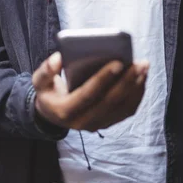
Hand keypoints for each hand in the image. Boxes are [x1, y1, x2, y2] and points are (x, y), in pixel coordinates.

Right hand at [32, 52, 148, 131]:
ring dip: (136, 87)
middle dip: (127, 81)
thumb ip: (46, 70)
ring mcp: (97, 124)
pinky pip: (126, 111)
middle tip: (139, 63)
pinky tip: (142, 77)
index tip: (118, 62)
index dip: (103, 79)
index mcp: (65, 111)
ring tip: (143, 67)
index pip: (88, 94)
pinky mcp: (107, 122)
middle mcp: (82, 122)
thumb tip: (59, 58)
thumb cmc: (49, 92)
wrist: (52, 113)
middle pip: (110, 101)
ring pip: (122, 107)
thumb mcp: (39, 81)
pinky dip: (137, 94)